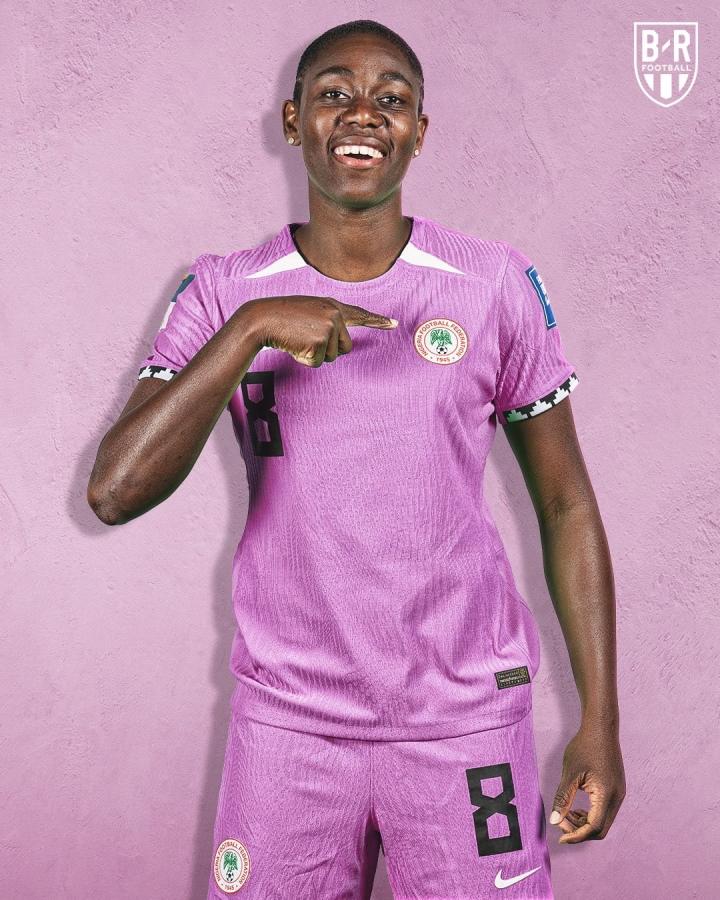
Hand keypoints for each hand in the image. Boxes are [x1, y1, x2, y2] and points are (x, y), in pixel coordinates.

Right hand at [241, 295, 397, 366]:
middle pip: (346, 347)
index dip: (378, 321)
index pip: (359, 314)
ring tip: (299, 339)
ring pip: (332, 357)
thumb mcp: (308, 313)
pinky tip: (295, 345)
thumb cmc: (282, 318)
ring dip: (315, 355)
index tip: (394, 324)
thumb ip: (327, 322)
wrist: (262, 318)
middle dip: (328, 350)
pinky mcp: (320, 341)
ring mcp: (328, 327)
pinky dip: (306, 359)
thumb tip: (339, 343)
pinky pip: (319, 362)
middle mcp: (334, 314)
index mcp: (332, 305)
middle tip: (306, 338)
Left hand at [549, 722, 625, 843]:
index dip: (577, 836)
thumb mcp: (570, 773)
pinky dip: (591, 814)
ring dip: (585, 823)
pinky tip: (577, 807)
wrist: (601, 727)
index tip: (560, 837)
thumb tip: (555, 822)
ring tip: (567, 814)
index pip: (594, 827)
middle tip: (561, 824)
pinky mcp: (616, 788)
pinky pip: (605, 811)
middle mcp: (617, 798)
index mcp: (607, 795)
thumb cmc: (584, 747)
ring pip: (604, 821)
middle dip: (580, 831)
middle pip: (601, 829)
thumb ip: (563, 798)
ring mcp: (619, 793)